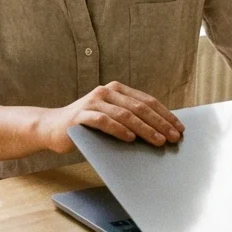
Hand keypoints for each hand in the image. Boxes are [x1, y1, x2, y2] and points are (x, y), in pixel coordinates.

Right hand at [37, 81, 184, 153]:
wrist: (52, 127)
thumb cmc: (87, 126)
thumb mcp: (111, 118)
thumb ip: (129, 119)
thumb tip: (161, 132)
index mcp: (116, 90)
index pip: (146, 101)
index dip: (165, 114)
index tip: (179, 128)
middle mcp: (105, 92)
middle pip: (139, 107)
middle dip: (159, 123)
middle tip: (173, 137)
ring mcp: (92, 102)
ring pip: (124, 114)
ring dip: (144, 128)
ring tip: (158, 141)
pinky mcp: (81, 115)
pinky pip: (104, 121)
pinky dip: (119, 130)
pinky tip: (130, 139)